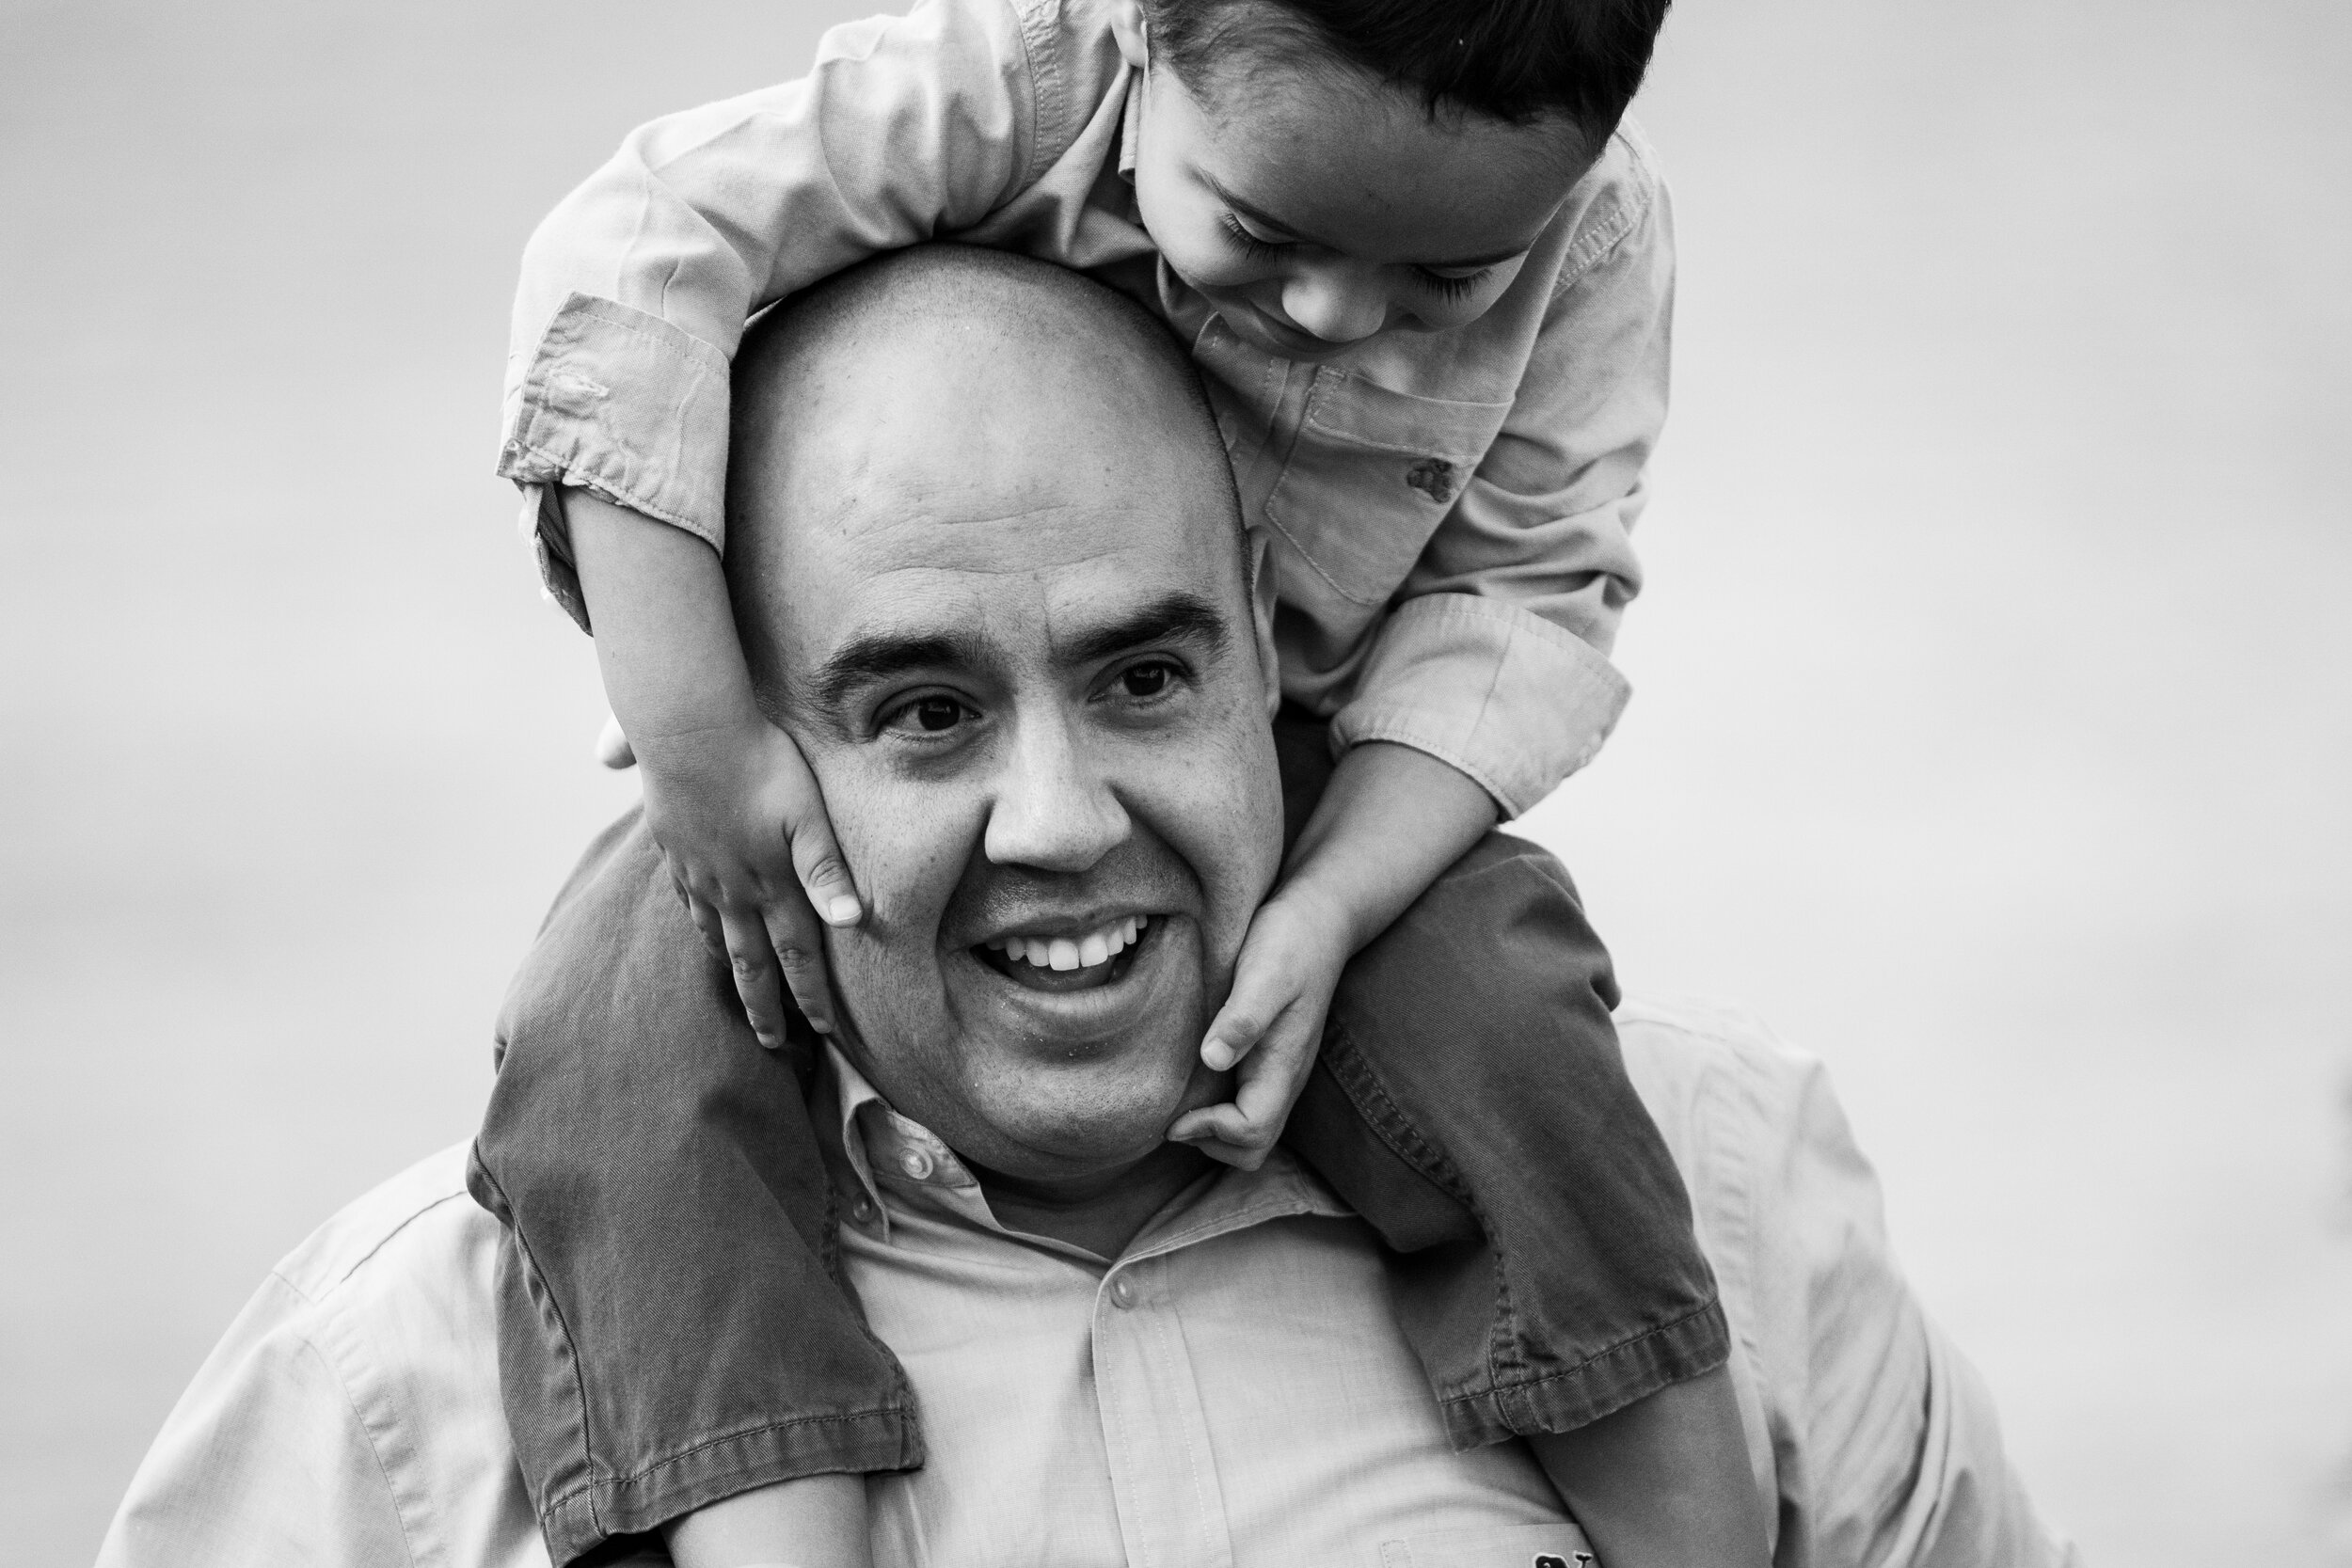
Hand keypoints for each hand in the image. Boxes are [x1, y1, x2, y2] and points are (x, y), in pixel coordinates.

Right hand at [629, 714, 861, 1048]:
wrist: (687, 731)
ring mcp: (699, 874)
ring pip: (716, 937)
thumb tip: (853, 920)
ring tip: (740, 994)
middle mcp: (733, 890)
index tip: (822, 1033)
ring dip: (733, 971)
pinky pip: (690, 905)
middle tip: (772, 1043)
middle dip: (765, 1006)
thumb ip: (826, 869)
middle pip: (751, 961)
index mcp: (772, 884)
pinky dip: (702, 929)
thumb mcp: (806, 814)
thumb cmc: (761, 763)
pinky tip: (705, 928)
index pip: (797, 954)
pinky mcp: (676, 851)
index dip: (811, 995)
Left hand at [1166, 890, 1348, 1170]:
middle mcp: (1284, 1077)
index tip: (1174, 1113)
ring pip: (1252, 1131)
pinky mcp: (1270, 1058)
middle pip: (1254, 1147)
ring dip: (1213, 1130)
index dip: (1210, 1131)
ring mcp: (1280, 1070)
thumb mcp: (1264, 972)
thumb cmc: (1290, 941)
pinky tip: (1191, 1078)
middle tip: (1174, 1114)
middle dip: (1211, 1142)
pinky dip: (1217, 1110)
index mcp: (1283, 1065)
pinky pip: (1247, 1105)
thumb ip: (1242, 1018)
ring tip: (1178, 1101)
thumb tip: (1211, 1059)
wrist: (1320, 918)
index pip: (1252, 1131)